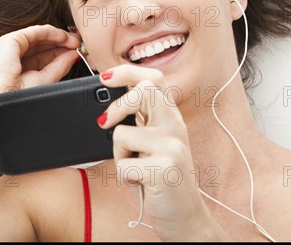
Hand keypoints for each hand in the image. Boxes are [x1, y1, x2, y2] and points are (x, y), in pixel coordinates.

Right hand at [0, 24, 80, 95]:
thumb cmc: (14, 99)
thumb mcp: (44, 80)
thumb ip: (59, 67)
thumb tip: (73, 56)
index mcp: (14, 70)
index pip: (42, 58)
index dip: (60, 54)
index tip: (76, 54)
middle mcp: (9, 58)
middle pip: (41, 47)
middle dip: (61, 45)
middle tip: (79, 45)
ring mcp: (8, 48)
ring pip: (38, 38)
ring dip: (59, 38)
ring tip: (75, 42)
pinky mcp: (9, 40)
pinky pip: (34, 32)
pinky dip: (51, 33)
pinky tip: (65, 37)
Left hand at [98, 65, 225, 240]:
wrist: (185, 218)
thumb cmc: (164, 182)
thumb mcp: (157, 147)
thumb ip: (142, 124)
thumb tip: (112, 108)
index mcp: (171, 119)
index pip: (154, 79)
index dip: (128, 72)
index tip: (106, 76)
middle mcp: (175, 127)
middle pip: (145, 90)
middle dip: (118, 104)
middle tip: (105, 122)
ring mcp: (171, 146)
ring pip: (122, 134)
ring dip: (119, 156)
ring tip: (136, 169)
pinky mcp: (163, 168)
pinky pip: (123, 165)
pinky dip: (124, 178)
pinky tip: (141, 183)